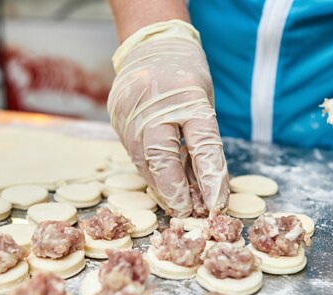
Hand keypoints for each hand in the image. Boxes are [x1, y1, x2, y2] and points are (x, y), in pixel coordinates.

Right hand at [107, 20, 229, 216]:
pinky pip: (133, 154)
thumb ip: (203, 142)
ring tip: (178, 202)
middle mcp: (155, 105)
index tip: (215, 204)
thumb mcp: (204, 102)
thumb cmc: (186, 75)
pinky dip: (149, 170)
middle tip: (188, 212)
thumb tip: (206, 188)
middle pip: (163, 159)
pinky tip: (160, 181)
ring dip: (162, 186)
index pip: (202, 145)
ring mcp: (130, 112)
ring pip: (144, 162)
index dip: (210, 179)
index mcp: (188, 96)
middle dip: (176, 192)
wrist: (151, 44)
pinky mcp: (116, 119)